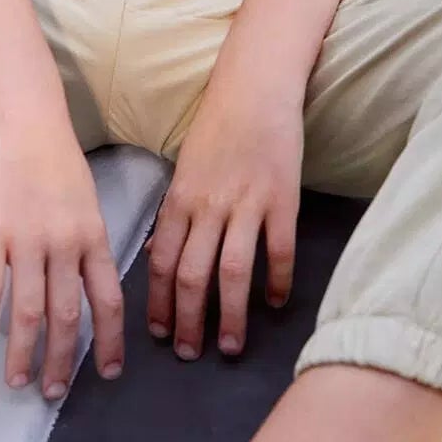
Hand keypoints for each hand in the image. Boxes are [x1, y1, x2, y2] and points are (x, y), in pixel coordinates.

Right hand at [0, 111, 123, 397]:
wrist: (23, 115)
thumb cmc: (55, 153)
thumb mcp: (86, 199)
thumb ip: (86, 242)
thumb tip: (87, 281)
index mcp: (93, 237)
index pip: (108, 301)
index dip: (110, 342)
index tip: (109, 373)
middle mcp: (64, 245)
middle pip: (68, 317)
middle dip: (64, 361)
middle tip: (55, 393)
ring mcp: (25, 240)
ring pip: (29, 311)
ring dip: (24, 352)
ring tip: (18, 380)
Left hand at [148, 79, 302, 359]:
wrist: (254, 89)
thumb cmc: (217, 127)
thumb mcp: (185, 168)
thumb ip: (178, 211)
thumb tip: (165, 251)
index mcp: (179, 199)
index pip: (160, 261)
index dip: (158, 302)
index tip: (158, 332)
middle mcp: (208, 206)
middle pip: (191, 275)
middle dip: (187, 320)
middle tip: (189, 353)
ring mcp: (246, 204)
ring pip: (232, 272)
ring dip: (229, 315)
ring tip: (229, 345)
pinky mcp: (283, 200)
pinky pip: (278, 251)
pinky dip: (276, 282)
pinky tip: (276, 303)